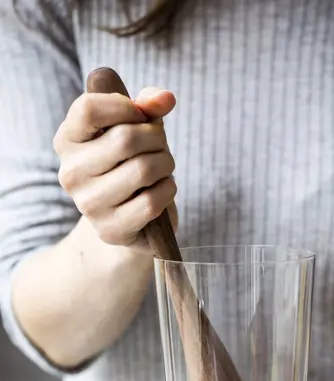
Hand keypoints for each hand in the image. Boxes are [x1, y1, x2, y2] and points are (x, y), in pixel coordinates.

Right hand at [54, 87, 176, 247]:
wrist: (130, 219)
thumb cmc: (131, 163)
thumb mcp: (136, 128)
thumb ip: (147, 106)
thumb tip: (165, 98)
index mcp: (67, 140)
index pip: (89, 108)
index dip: (126, 106)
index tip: (139, 116)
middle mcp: (70, 173)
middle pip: (125, 138)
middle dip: (156, 138)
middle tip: (160, 147)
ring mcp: (88, 205)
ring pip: (143, 169)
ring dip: (166, 164)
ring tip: (162, 168)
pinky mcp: (110, 230)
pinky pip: (152, 201)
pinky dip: (167, 190)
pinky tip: (162, 190)